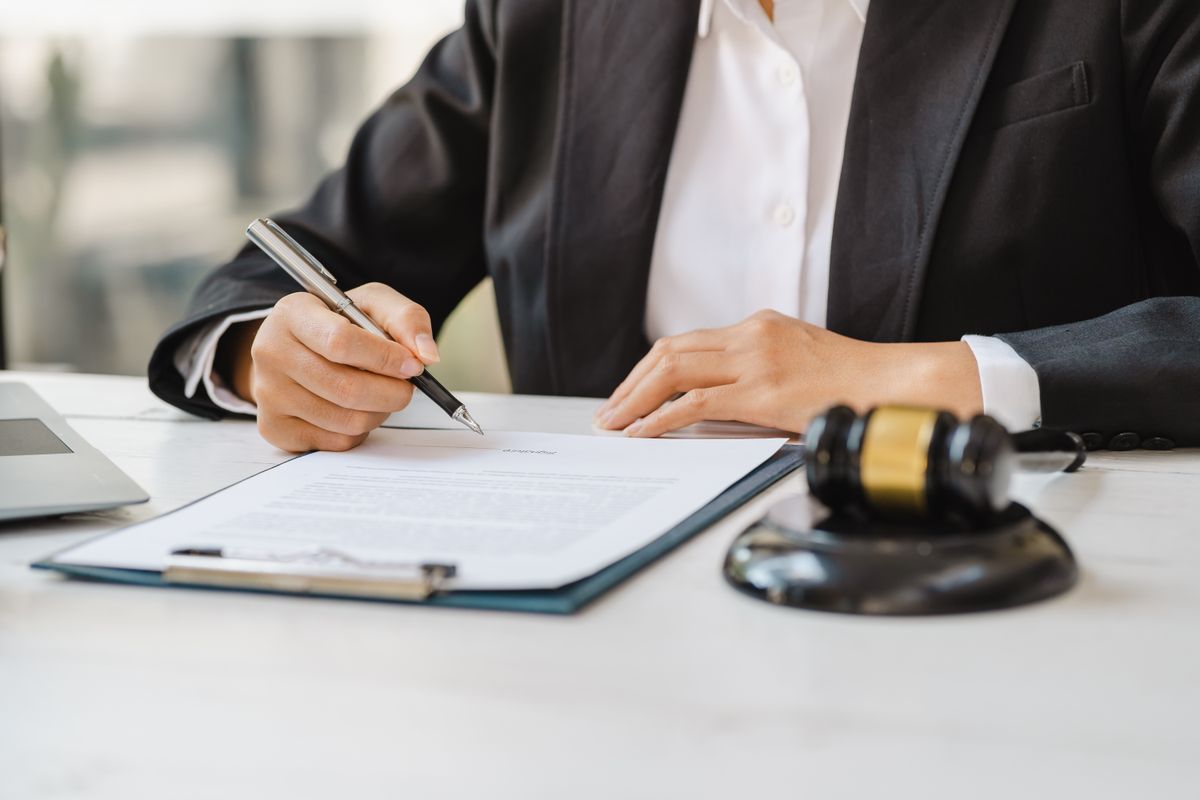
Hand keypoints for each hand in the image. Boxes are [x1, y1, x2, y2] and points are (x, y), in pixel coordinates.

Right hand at [224, 283, 439, 451]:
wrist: (298, 347)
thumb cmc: (339, 323)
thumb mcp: (373, 304)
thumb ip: (406, 319)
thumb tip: (426, 355)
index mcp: (292, 314)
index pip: (340, 343)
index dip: (386, 359)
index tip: (412, 365)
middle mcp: (271, 353)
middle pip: (346, 389)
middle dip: (392, 393)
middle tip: (406, 387)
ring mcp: (268, 394)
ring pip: (346, 420)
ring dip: (379, 412)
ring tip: (380, 394)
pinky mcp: (274, 427)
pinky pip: (336, 441)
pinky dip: (359, 430)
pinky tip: (355, 409)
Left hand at [594, 310, 983, 437]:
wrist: (896, 383)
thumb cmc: (853, 382)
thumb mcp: (798, 360)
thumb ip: (757, 370)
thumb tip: (717, 399)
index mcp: (757, 326)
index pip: (686, 342)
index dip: (648, 369)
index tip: (628, 394)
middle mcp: (750, 335)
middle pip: (669, 352)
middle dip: (630, 384)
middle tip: (608, 413)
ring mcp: (755, 360)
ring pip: (673, 371)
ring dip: (635, 400)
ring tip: (615, 425)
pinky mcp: (762, 391)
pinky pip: (696, 403)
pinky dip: (660, 418)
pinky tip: (643, 433)